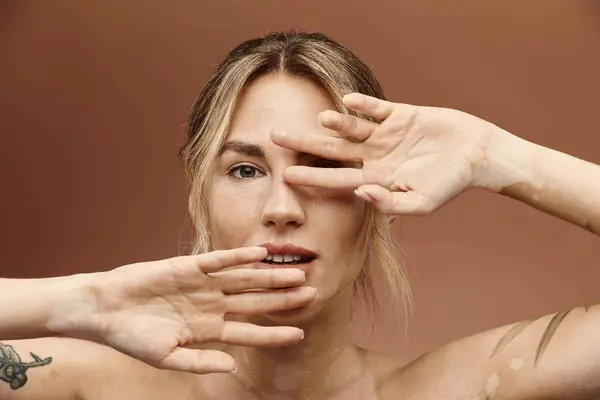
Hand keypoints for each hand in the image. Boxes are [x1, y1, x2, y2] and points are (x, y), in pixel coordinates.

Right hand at [63, 247, 315, 373]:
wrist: (106, 311)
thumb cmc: (134, 338)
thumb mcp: (168, 358)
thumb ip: (200, 361)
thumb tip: (232, 365)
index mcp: (209, 329)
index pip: (249, 333)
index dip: (273, 333)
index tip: (299, 334)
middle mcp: (213, 305)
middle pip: (255, 302)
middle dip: (282, 299)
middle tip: (312, 293)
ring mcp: (204, 285)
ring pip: (244, 279)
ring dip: (270, 276)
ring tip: (297, 273)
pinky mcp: (190, 266)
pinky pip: (219, 260)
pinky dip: (239, 256)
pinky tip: (261, 253)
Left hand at [271, 93, 504, 214]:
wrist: (476, 154)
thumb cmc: (450, 184)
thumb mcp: (421, 202)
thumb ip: (390, 203)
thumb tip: (360, 194)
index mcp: (374, 179)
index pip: (336, 179)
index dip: (311, 178)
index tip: (285, 176)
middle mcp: (373, 156)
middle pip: (332, 151)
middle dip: (305, 146)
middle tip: (275, 139)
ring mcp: (384, 134)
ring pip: (352, 128)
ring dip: (337, 124)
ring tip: (321, 120)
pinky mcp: (399, 114)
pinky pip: (376, 108)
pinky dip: (364, 104)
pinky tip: (348, 101)